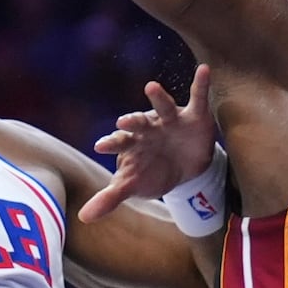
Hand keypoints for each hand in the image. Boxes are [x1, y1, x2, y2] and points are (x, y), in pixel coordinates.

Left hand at [80, 65, 215, 222]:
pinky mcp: (194, 116)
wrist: (186, 169)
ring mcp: (170, 120)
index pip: (118, 143)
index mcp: (132, 143)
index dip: (111, 144)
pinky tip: (205, 70)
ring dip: (158, 98)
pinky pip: (198, 98)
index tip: (100, 146)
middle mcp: (149, 128)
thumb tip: (83, 218)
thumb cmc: (152, 173)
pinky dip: (201, 84)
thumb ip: (109, 198)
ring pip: (163, 106)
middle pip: (138, 122)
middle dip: (131, 122)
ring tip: (150, 87)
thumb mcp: (133, 186)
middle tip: (122, 122)